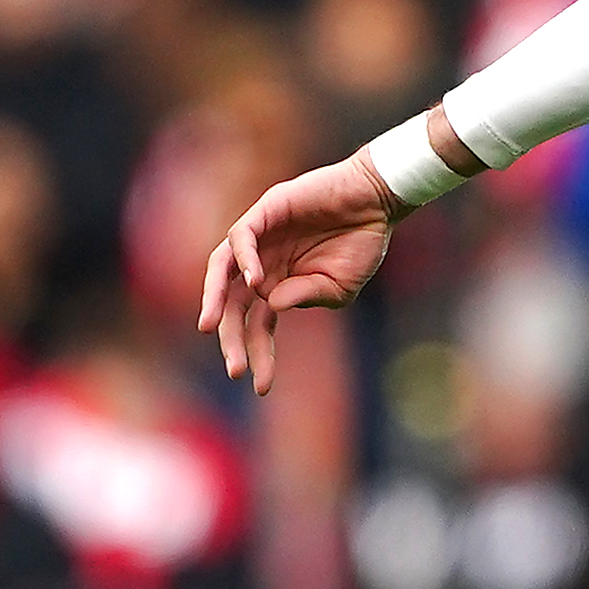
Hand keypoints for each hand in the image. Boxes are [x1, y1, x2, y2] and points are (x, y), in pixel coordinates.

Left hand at [198, 154, 400, 394]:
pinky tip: (256, 282)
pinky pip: (241, 238)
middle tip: (234, 370)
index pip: (258, 324)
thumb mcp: (341, 286)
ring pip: (221, 269)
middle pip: (233, 304)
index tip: (261, 386)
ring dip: (214, 298)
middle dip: (231, 337)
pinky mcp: (265, 211)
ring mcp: (261, 238)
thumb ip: (308, 297)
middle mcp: (262, 264)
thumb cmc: (363, 241)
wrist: (376, 201)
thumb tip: (272, 305)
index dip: (258, 354)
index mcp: (279, 285)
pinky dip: (244, 260)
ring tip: (211, 326)